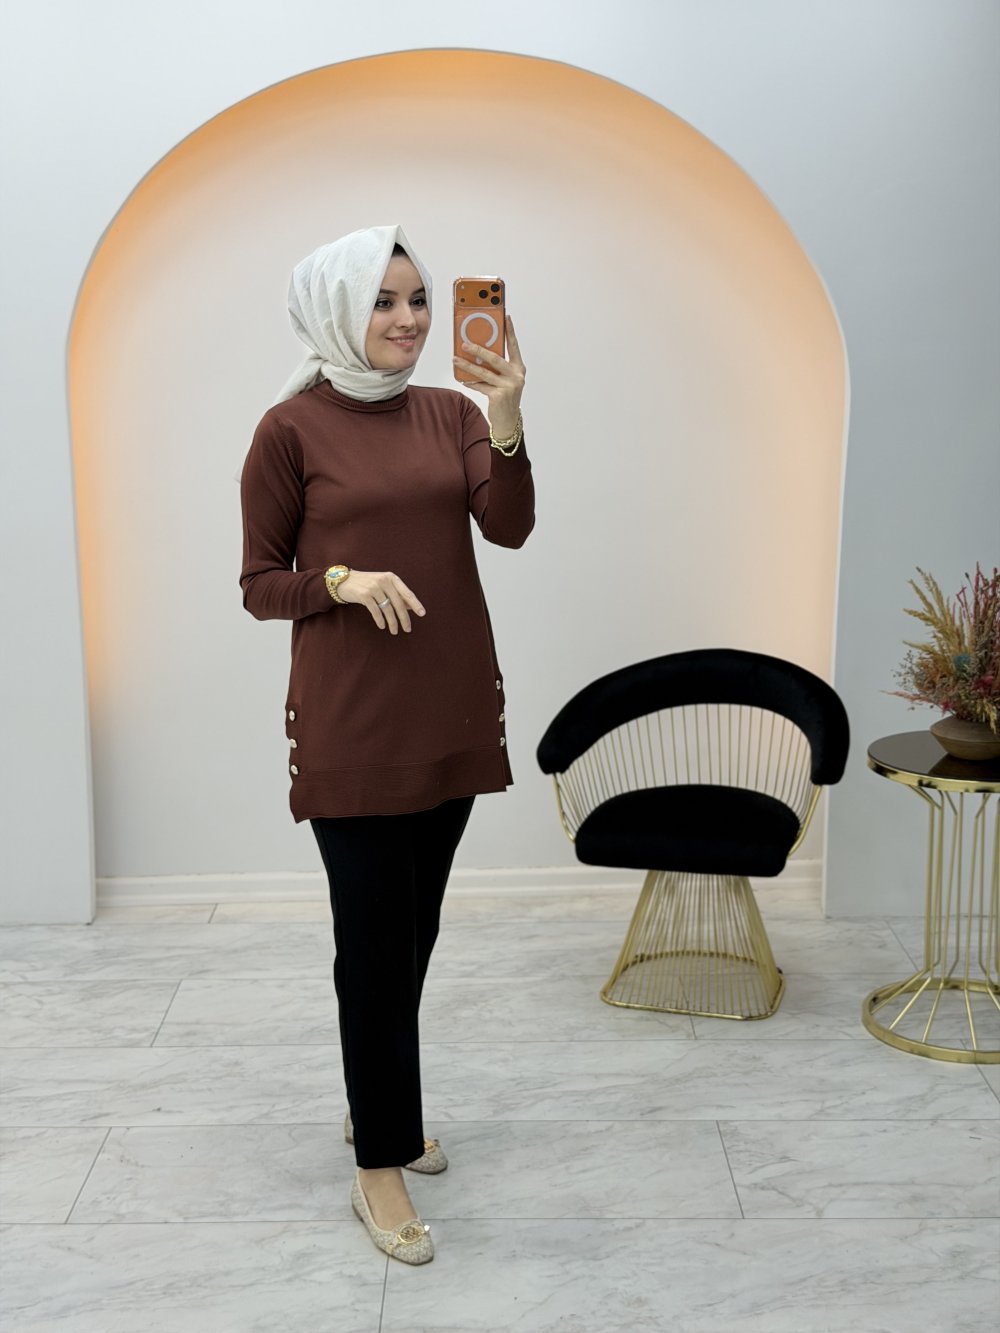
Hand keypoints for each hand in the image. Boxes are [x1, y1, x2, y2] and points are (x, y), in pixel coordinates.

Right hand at [336, 570, 424, 634]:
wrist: (344, 581)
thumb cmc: (367, 584)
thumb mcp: (383, 586)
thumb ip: (396, 595)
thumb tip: (411, 607)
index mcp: (391, 578)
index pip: (407, 593)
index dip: (415, 604)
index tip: (422, 614)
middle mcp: (384, 581)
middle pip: (398, 604)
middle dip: (404, 619)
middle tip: (408, 629)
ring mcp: (373, 587)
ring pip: (387, 609)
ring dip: (392, 623)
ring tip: (394, 631)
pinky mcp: (364, 595)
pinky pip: (376, 611)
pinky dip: (380, 620)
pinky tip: (382, 626)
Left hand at [453, 315, 525, 438]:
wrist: (508, 421)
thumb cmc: (505, 397)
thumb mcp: (506, 380)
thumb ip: (497, 368)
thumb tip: (478, 353)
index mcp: (519, 368)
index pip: (514, 346)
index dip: (510, 331)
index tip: (506, 317)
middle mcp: (516, 376)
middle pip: (495, 358)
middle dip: (478, 350)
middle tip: (465, 343)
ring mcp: (508, 386)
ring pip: (484, 372)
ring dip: (467, 366)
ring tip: (456, 359)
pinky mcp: (499, 396)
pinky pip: (480, 385)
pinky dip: (470, 382)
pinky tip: (462, 379)